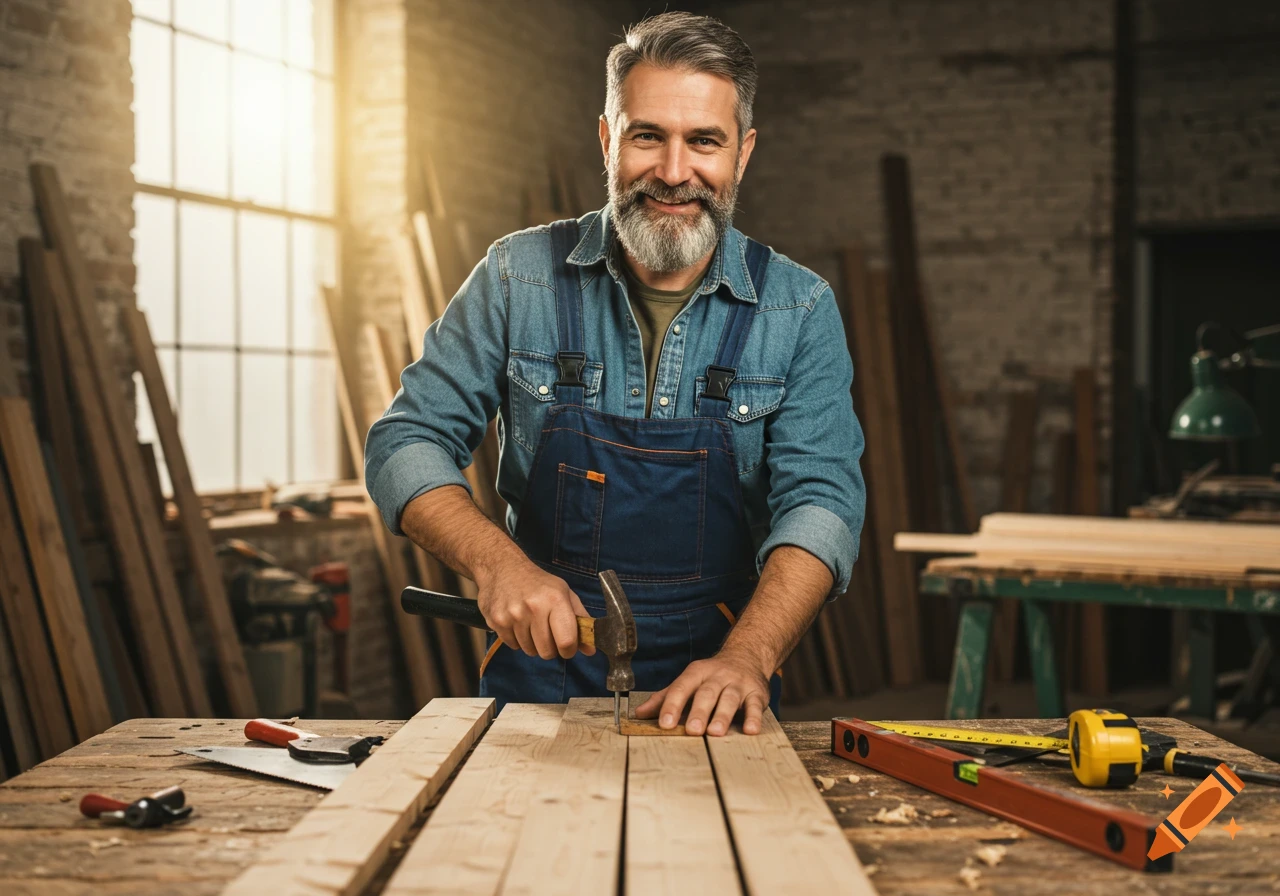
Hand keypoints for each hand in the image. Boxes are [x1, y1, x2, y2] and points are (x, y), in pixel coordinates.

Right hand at [474, 557, 595, 660]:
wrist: (504, 568)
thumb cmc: (539, 583)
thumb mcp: (565, 593)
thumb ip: (580, 620)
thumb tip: (590, 650)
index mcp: (555, 600)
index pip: (566, 641)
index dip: (569, 650)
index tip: (567, 646)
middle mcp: (534, 607)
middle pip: (547, 652)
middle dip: (550, 648)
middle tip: (548, 632)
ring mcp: (513, 615)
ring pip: (529, 651)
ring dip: (533, 643)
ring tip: (531, 624)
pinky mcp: (497, 621)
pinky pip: (513, 646)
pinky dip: (517, 640)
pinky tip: (518, 622)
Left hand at [633, 650, 769, 735]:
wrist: (747, 656)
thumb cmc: (712, 676)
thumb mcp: (688, 681)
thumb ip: (665, 698)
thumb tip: (639, 714)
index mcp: (696, 673)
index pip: (681, 687)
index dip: (672, 705)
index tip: (664, 723)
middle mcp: (717, 676)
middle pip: (706, 693)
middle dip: (699, 712)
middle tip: (692, 730)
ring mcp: (738, 684)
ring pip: (730, 699)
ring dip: (723, 715)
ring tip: (715, 732)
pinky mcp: (757, 692)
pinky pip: (756, 705)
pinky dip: (754, 717)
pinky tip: (750, 730)